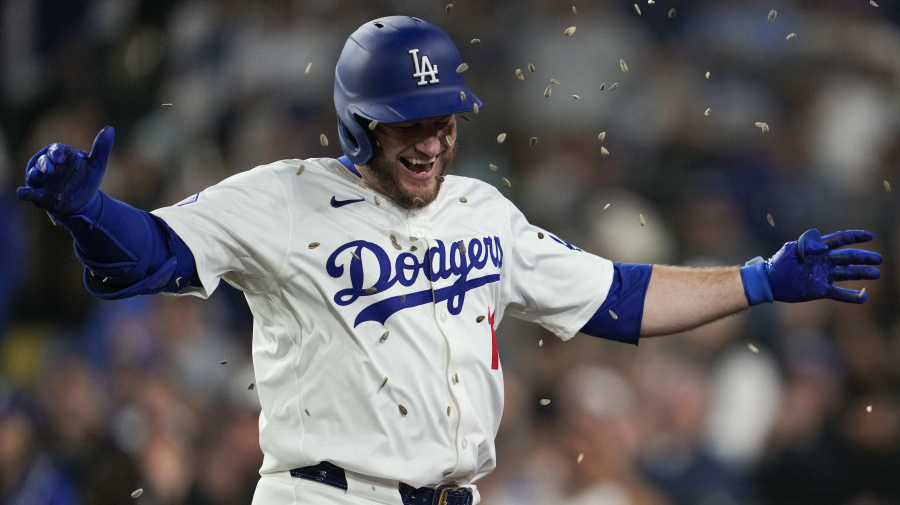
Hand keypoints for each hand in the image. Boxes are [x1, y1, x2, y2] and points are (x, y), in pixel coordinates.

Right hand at [17, 127, 114, 216]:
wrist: (81, 202)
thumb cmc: (86, 180)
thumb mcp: (97, 165)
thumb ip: (101, 148)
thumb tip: (110, 128)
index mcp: (62, 155)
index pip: (57, 150)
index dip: (57, 152)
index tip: (60, 157)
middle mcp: (48, 165)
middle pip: (43, 161)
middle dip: (44, 164)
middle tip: (49, 169)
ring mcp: (41, 179)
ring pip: (34, 174)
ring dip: (35, 176)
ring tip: (38, 177)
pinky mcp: (37, 194)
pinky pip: (28, 193)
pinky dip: (26, 193)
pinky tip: (23, 194)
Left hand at [763, 228, 881, 303]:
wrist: (769, 282)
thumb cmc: (778, 263)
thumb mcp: (790, 251)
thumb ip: (807, 245)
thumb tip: (824, 246)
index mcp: (817, 249)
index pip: (839, 240)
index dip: (854, 237)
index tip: (869, 235)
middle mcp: (823, 262)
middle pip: (848, 257)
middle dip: (863, 257)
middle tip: (878, 259)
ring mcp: (823, 276)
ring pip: (847, 274)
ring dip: (862, 274)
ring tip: (876, 274)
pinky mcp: (820, 290)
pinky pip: (839, 293)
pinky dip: (851, 296)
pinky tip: (863, 297)